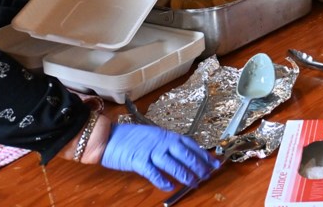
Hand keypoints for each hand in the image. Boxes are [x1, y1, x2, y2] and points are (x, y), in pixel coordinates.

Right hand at [101, 124, 218, 190]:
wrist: (107, 137)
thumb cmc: (132, 139)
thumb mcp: (154, 137)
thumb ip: (168, 145)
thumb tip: (185, 156)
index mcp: (167, 135)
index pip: (191, 144)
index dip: (204, 155)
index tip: (215, 164)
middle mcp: (162, 141)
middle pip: (185, 153)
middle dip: (198, 165)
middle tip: (207, 175)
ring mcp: (150, 150)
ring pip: (172, 163)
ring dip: (184, 173)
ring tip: (193, 182)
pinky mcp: (138, 160)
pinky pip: (152, 172)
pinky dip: (162, 180)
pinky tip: (170, 187)